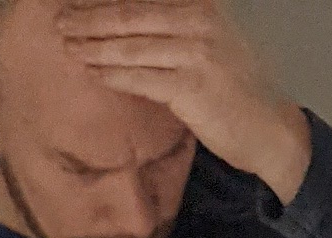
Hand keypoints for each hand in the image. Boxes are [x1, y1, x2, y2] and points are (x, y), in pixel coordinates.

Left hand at [58, 3, 311, 199]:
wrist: (270, 130)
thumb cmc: (236, 90)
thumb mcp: (211, 42)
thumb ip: (177, 27)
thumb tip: (127, 22)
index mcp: (200, 5)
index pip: (141, 0)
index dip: (105, 2)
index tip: (77, 3)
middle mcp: (199, 21)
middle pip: (129, 15)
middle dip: (90, 18)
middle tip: (61, 21)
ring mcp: (196, 52)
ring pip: (130, 45)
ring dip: (94, 46)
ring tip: (68, 46)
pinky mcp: (191, 86)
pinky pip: (140, 77)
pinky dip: (113, 74)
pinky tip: (94, 72)